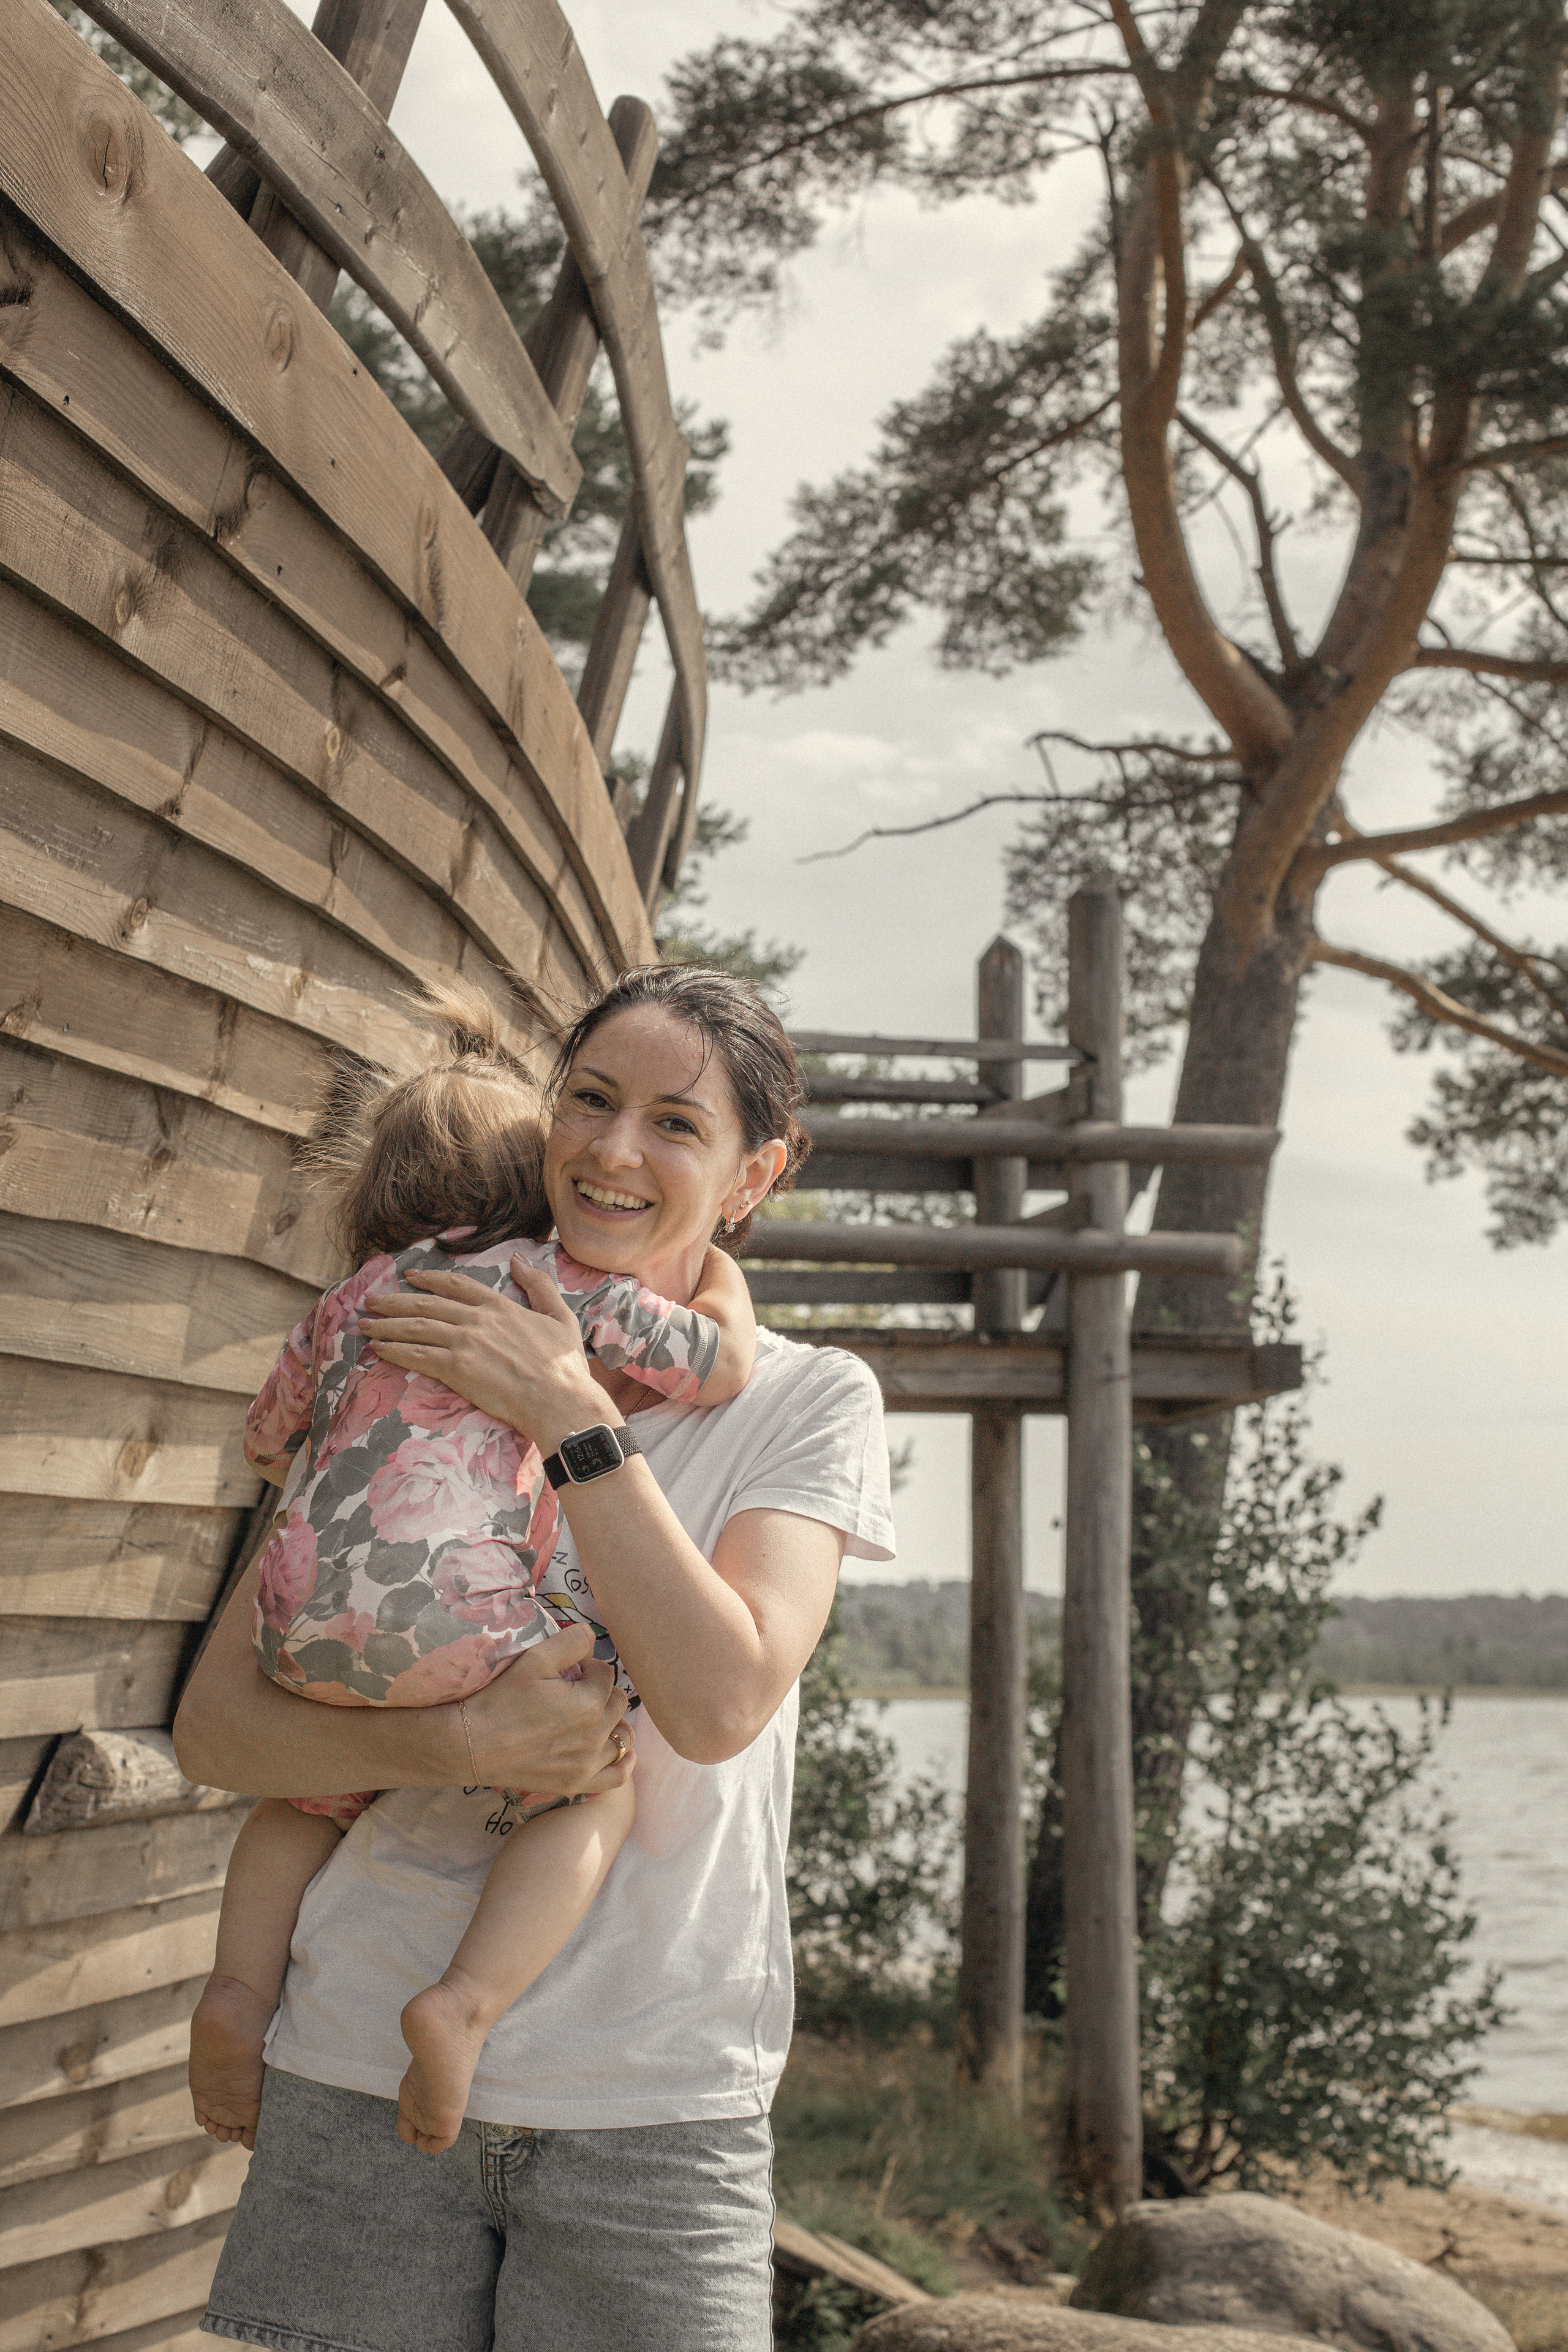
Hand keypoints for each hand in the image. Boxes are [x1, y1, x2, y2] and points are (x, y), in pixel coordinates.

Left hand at [359, 1261, 606, 1451]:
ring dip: (386, 1325)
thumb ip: (538, 1286)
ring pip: (416, 1327)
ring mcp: (465, 1343)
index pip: (457, 1285)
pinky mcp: (456, 1369)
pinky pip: (417, 1355)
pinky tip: (378, 1350)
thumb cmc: (565, 1366)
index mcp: (500, 1306)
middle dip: (395, 1301)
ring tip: (365, 1325)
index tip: (410, 1277)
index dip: (430, 1280)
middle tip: (372, 1300)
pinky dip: (394, 1350)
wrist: (559, 1400)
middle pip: (427, 1304)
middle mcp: (478, 1319)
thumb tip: (519, 1260)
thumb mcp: (560, 1316)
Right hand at [455, 1625, 633, 1795]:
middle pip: (617, 1702)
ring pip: (622, 1736)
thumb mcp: (535, 1658)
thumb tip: (593, 1639)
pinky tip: (619, 1750)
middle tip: (573, 1692)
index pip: (606, 1674)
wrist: (471, 1745)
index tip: (568, 1672)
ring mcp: (587, 1764)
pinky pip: (618, 1776)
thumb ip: (573, 1641)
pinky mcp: (576, 1784)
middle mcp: (595, 1736)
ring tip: (590, 1717)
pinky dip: (624, 1761)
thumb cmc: (501, 1698)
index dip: (588, 1668)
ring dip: (611, 1722)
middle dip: (600, 1692)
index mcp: (589, 1702)